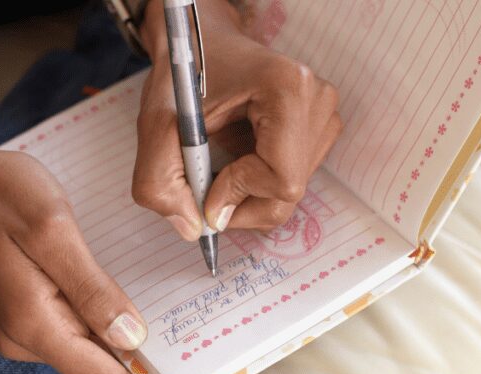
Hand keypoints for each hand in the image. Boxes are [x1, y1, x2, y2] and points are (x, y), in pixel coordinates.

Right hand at [0, 1, 155, 373]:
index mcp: (35, 325)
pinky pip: (71, 332)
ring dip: (125, 347)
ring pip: (86, 352)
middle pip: (97, 372)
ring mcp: (20, 331)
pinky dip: (101, 326)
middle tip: (198, 356)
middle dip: (145, 370)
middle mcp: (25, 341)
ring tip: (176, 330)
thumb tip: (131, 340)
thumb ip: (91, 289)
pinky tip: (127, 306)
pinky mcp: (20, 315)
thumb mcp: (52, 231)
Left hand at [133, 0, 342, 237]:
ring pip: (292, 189)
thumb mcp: (156, 125)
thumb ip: (160, 184)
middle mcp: (317, 99)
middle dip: (242, 203)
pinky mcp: (321, 123)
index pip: (282, 179)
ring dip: (249, 193)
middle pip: (290, 191)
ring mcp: (324, 111)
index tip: (204, 188)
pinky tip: (238, 158)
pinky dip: (260, 182)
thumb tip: (195, 227)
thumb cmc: (183, 72)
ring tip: (220, 164)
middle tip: (206, 191)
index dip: (239, 195)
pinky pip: (294, 176)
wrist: (202, 39)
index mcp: (287, 88)